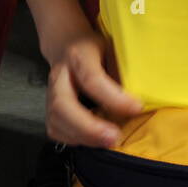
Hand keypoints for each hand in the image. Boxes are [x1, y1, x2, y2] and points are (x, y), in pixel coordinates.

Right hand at [44, 29, 141, 146]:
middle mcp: (60, 75)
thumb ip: (121, 72)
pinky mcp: (49, 108)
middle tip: (114, 137)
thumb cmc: (96, 49)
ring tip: (108, 142)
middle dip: (88, 127)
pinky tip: (94, 140)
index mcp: (79, 55)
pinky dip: (74, 139)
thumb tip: (138, 101)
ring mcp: (50, 93)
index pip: (92, 79)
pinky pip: (55, 130)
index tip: (137, 108)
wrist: (66, 44)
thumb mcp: (113, 49)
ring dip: (83, 137)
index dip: (114, 98)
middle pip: (63, 105)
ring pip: (56, 121)